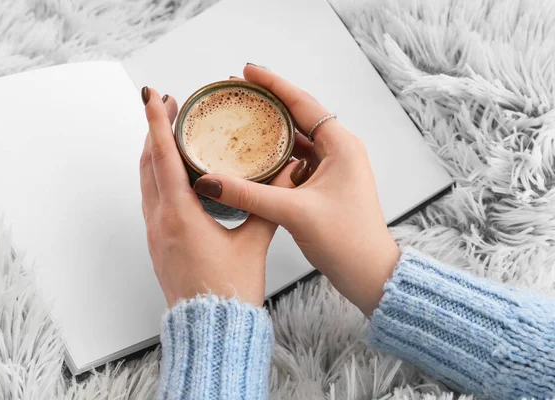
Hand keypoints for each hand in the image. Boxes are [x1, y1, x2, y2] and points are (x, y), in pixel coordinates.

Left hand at [139, 87, 295, 306]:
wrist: (209, 330)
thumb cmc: (229, 292)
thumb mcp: (253, 244)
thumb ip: (266, 206)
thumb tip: (282, 177)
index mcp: (180, 216)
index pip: (163, 157)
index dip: (157, 123)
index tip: (153, 96)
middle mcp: (160, 221)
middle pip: (148, 164)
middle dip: (155, 130)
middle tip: (170, 106)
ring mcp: (155, 234)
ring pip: (147, 181)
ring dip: (154, 153)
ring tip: (171, 133)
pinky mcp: (159, 244)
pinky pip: (151, 199)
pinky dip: (157, 176)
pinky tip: (175, 175)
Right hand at [194, 65, 400, 315]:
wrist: (369, 273)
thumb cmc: (347, 241)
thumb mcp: (294, 213)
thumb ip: (250, 195)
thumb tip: (209, 181)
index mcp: (341, 146)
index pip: (303, 103)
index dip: (273, 85)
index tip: (247, 71)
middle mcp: (340, 150)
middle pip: (299, 116)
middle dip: (268, 103)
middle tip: (238, 92)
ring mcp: (334, 168)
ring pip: (298, 139)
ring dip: (272, 130)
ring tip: (242, 118)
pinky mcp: (326, 184)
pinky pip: (298, 160)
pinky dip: (277, 154)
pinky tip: (256, 155)